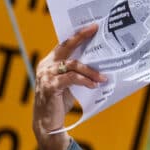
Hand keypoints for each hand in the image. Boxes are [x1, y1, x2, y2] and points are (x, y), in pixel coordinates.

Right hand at [32, 24, 106, 149]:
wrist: (47, 123)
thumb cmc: (60, 102)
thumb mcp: (68, 83)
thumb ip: (76, 72)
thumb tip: (99, 63)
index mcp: (50, 62)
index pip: (65, 44)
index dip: (78, 35)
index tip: (93, 26)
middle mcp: (46, 66)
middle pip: (66, 47)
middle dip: (81, 37)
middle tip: (95, 31)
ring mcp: (46, 75)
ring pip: (72, 65)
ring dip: (90, 71)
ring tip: (103, 78)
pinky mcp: (50, 87)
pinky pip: (71, 78)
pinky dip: (85, 80)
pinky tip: (94, 85)